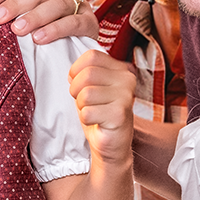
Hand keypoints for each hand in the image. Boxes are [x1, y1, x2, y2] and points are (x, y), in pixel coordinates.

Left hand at [0, 0, 98, 42]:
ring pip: (57, 4)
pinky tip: (39, 39)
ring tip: (17, 30)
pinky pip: (73, 23)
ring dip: (35, 16)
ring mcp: (79, 5)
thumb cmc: (45, 31)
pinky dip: (55, 29)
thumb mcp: (28, 16)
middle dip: (15, 3)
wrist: (79, 51)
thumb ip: (12, 6)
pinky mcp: (90, 23)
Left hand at [69, 49, 134, 167]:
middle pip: (87, 74)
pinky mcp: (120, 115)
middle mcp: (127, 79)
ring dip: (82, 106)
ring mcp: (126, 97)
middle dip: (76, 90)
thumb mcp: (92, 87)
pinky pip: (87, 113)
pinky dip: (86, 119)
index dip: (76, 70)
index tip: (80, 84)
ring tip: (93, 112)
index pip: (91, 56)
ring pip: (86, 94)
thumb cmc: (100, 113)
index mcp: (121, 69)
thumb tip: (72, 73)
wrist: (112, 143)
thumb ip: (85, 72)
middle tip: (85, 102)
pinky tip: (97, 122)